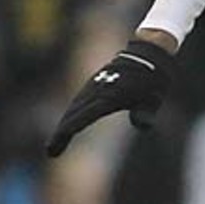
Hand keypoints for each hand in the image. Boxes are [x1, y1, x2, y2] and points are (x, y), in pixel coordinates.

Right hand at [46, 39, 174, 156]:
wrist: (149, 52)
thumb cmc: (153, 78)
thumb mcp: (153, 98)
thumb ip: (145, 113)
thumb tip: (144, 126)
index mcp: (111, 96)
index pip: (84, 116)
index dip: (68, 131)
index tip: (56, 145)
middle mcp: (98, 90)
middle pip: (74, 114)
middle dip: (61, 133)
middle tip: (51, 151)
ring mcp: (95, 84)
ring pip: (75, 106)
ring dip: (64, 123)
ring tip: (56, 142)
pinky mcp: (95, 82)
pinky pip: (79, 99)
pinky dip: (71, 112)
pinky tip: (67, 122)